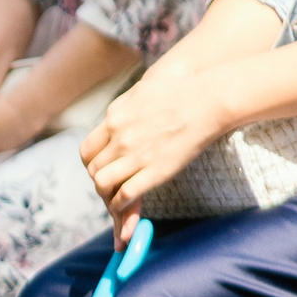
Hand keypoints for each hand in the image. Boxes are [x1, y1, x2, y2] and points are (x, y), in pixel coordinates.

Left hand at [80, 71, 227, 243]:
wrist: (209, 98)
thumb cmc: (182, 90)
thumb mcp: (142, 91)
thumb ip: (124, 107)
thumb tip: (115, 119)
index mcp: (115, 118)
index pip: (87, 151)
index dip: (92, 164)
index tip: (103, 169)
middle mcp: (120, 138)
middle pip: (94, 169)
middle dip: (101, 181)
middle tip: (113, 188)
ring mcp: (137, 155)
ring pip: (103, 184)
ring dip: (108, 195)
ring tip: (118, 200)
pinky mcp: (156, 170)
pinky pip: (126, 194)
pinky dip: (122, 205)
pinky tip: (127, 206)